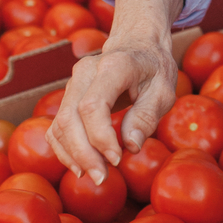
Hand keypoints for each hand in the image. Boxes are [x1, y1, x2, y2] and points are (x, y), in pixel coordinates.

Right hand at [47, 32, 177, 185]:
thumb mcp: (164, 89)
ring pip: (60, 124)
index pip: (93, 106)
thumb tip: (130, 146)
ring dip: (73, 156)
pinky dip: (65, 150)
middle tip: (103, 178)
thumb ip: (147, 116)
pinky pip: (57, 127)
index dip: (101, 138)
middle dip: (83, 154)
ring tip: (96, 175)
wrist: (137, 44)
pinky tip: (81, 166)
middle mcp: (86, 70)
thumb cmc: (154, 68)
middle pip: (70, 117)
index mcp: (114, 65)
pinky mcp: (68, 95)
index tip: (117, 159)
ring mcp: (74, 82)